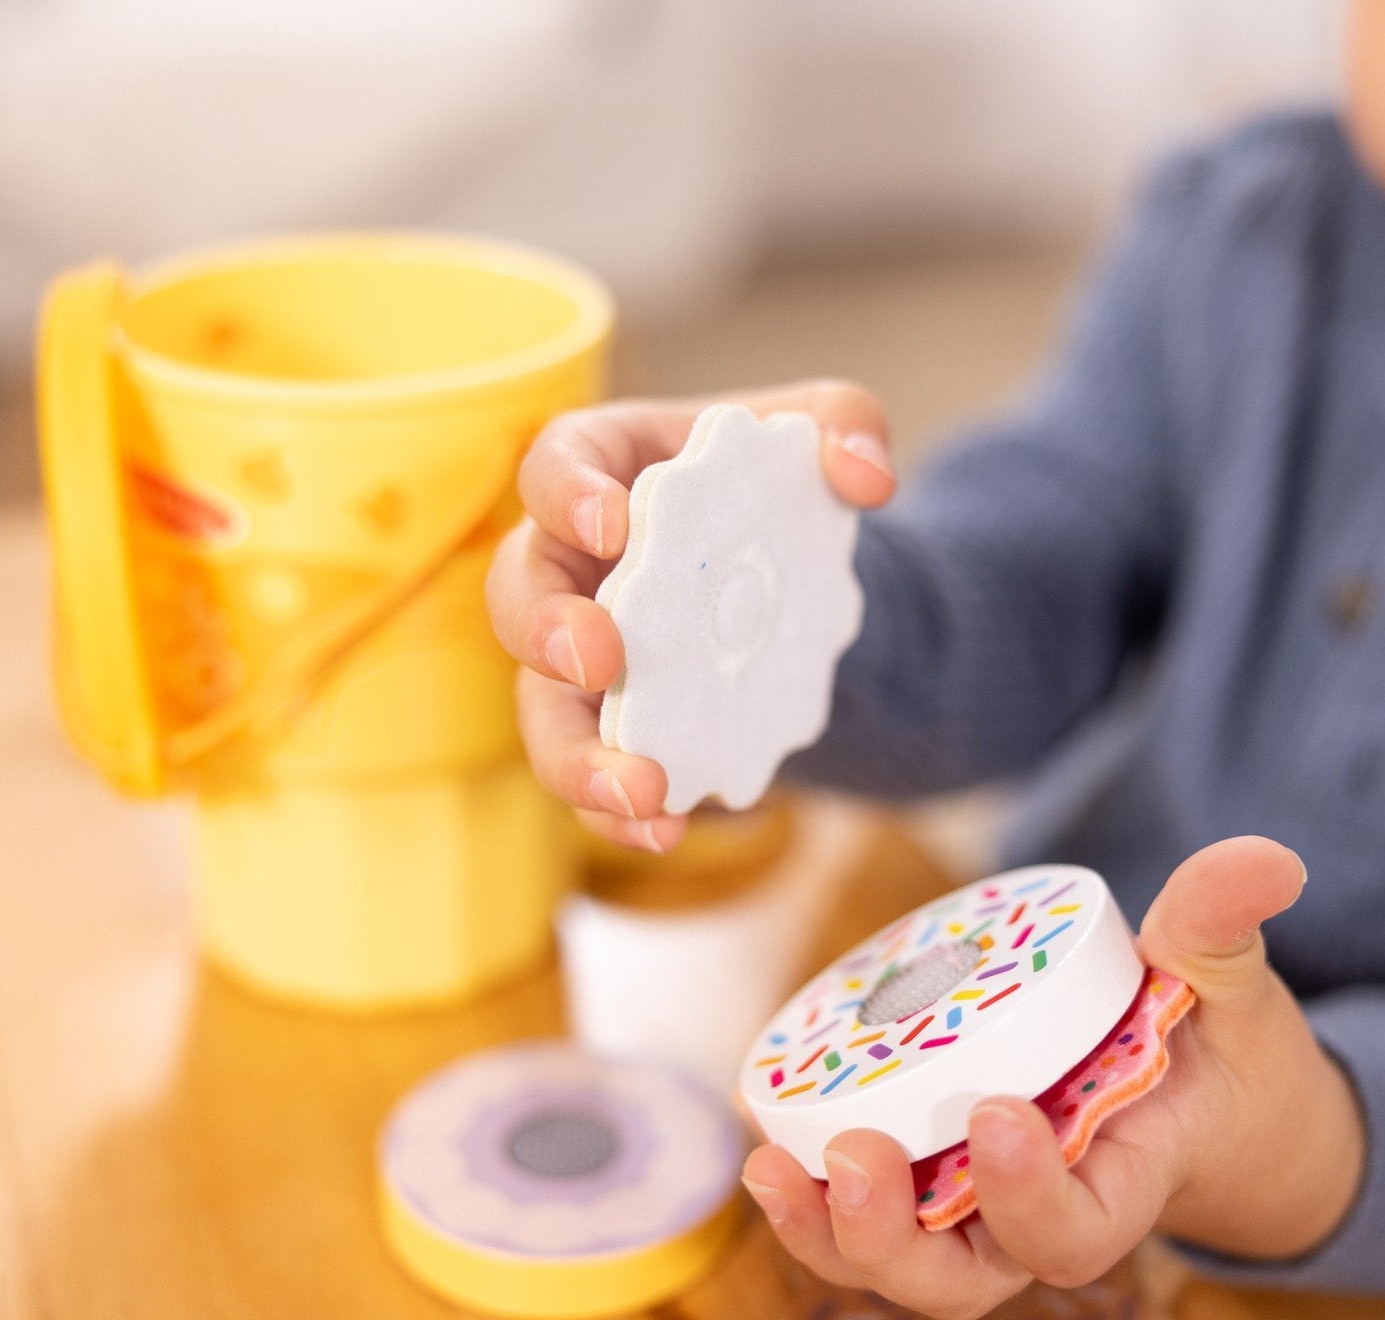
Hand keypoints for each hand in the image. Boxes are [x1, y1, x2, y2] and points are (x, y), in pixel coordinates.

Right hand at [485, 382, 895, 851]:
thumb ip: (847, 425)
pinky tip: (665, 829)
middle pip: (517, 595)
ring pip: (543, 710)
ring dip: (576, 757)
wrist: (793, 581)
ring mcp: (582, 660)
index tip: (614, 524)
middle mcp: (572, 569)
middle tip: (599, 659)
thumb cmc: (776, 490)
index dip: (566, 494)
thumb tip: (868, 480)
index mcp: (604, 473)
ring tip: (639, 792)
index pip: (555, 467)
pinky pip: (593, 776)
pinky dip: (618, 814)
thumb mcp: (820, 436)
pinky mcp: (612, 728)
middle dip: (545, 630)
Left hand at [741, 836, 1367, 1319]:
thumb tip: (1266, 859)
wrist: (1204, 1110)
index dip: (1028, 1196)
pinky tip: (765, 1137)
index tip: (995, 1114)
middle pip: (962, 1278)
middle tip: (857, 1156)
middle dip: (896, 1238)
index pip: (1074, 1233)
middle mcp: (1038, 1212)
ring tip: (770, 1162)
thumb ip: (1222, 931)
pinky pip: (870, 1211)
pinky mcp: (936, 1174)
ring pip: (899, 1258)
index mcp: (1121, 1183)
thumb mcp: (1228, 993)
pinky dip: (814, 1193)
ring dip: (828, 1227)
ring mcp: (979, 1203)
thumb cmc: (1216, 1057)